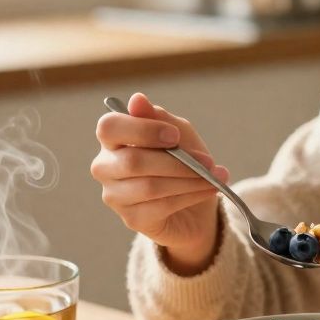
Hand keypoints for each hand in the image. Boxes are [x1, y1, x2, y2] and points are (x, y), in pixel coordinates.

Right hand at [91, 92, 227, 272]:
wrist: (195, 206)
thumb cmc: (182, 161)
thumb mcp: (179, 134)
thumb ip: (159, 118)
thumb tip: (137, 100)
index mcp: (112, 139)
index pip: (109, 127)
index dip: (142, 130)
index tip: (175, 136)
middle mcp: (105, 167)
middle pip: (133, 161)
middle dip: (177, 161)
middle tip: (208, 161)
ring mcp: (115, 196)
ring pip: (150, 186)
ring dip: (189, 180)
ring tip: (213, 177)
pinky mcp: (131, 219)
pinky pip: (161, 206)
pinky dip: (190, 196)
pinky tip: (208, 190)